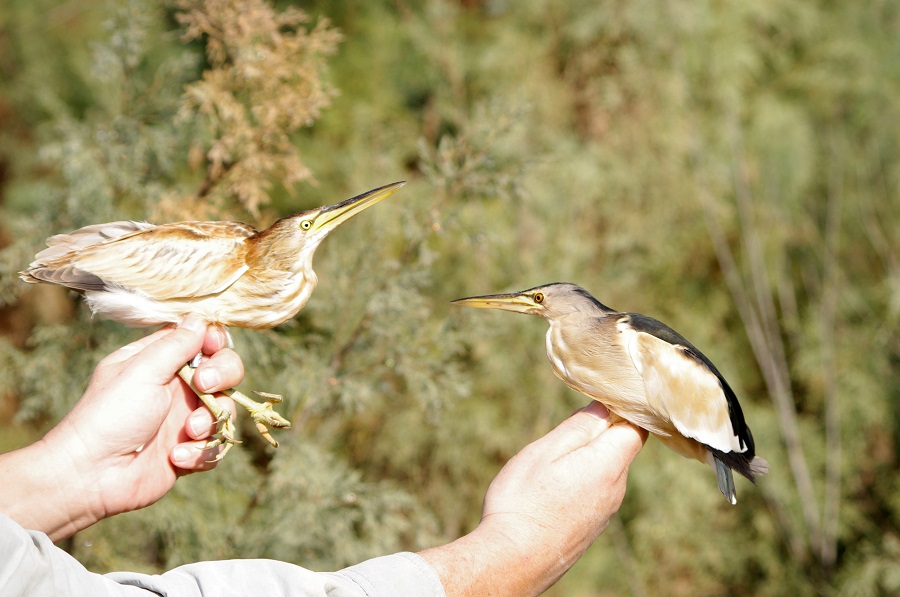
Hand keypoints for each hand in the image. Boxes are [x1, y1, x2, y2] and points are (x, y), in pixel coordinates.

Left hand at [0, 314, 241, 540]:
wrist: (92, 476)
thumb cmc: (109, 415)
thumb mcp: (142, 370)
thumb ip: (176, 344)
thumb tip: (200, 318)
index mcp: (160, 362)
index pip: (201, 340)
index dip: (214, 341)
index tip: (212, 347)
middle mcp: (177, 388)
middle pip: (224, 369)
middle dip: (223, 376)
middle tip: (204, 387)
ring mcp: (184, 419)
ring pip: (225, 409)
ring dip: (211, 420)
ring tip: (189, 432)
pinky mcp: (189, 450)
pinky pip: (216, 445)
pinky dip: (201, 452)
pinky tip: (176, 457)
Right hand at [420, 402, 646, 596]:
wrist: (514, 561)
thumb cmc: (523, 502)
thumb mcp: (546, 452)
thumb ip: (579, 427)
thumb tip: (604, 405)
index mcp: (608, 464)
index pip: (636, 426)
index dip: (625, 407)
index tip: (604, 395)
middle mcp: (615, 488)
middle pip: (621, 447)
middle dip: (601, 431)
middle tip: (566, 426)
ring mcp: (605, 510)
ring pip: (606, 469)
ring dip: (587, 457)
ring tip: (551, 462)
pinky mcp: (592, 526)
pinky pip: (595, 490)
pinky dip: (580, 479)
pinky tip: (551, 487)